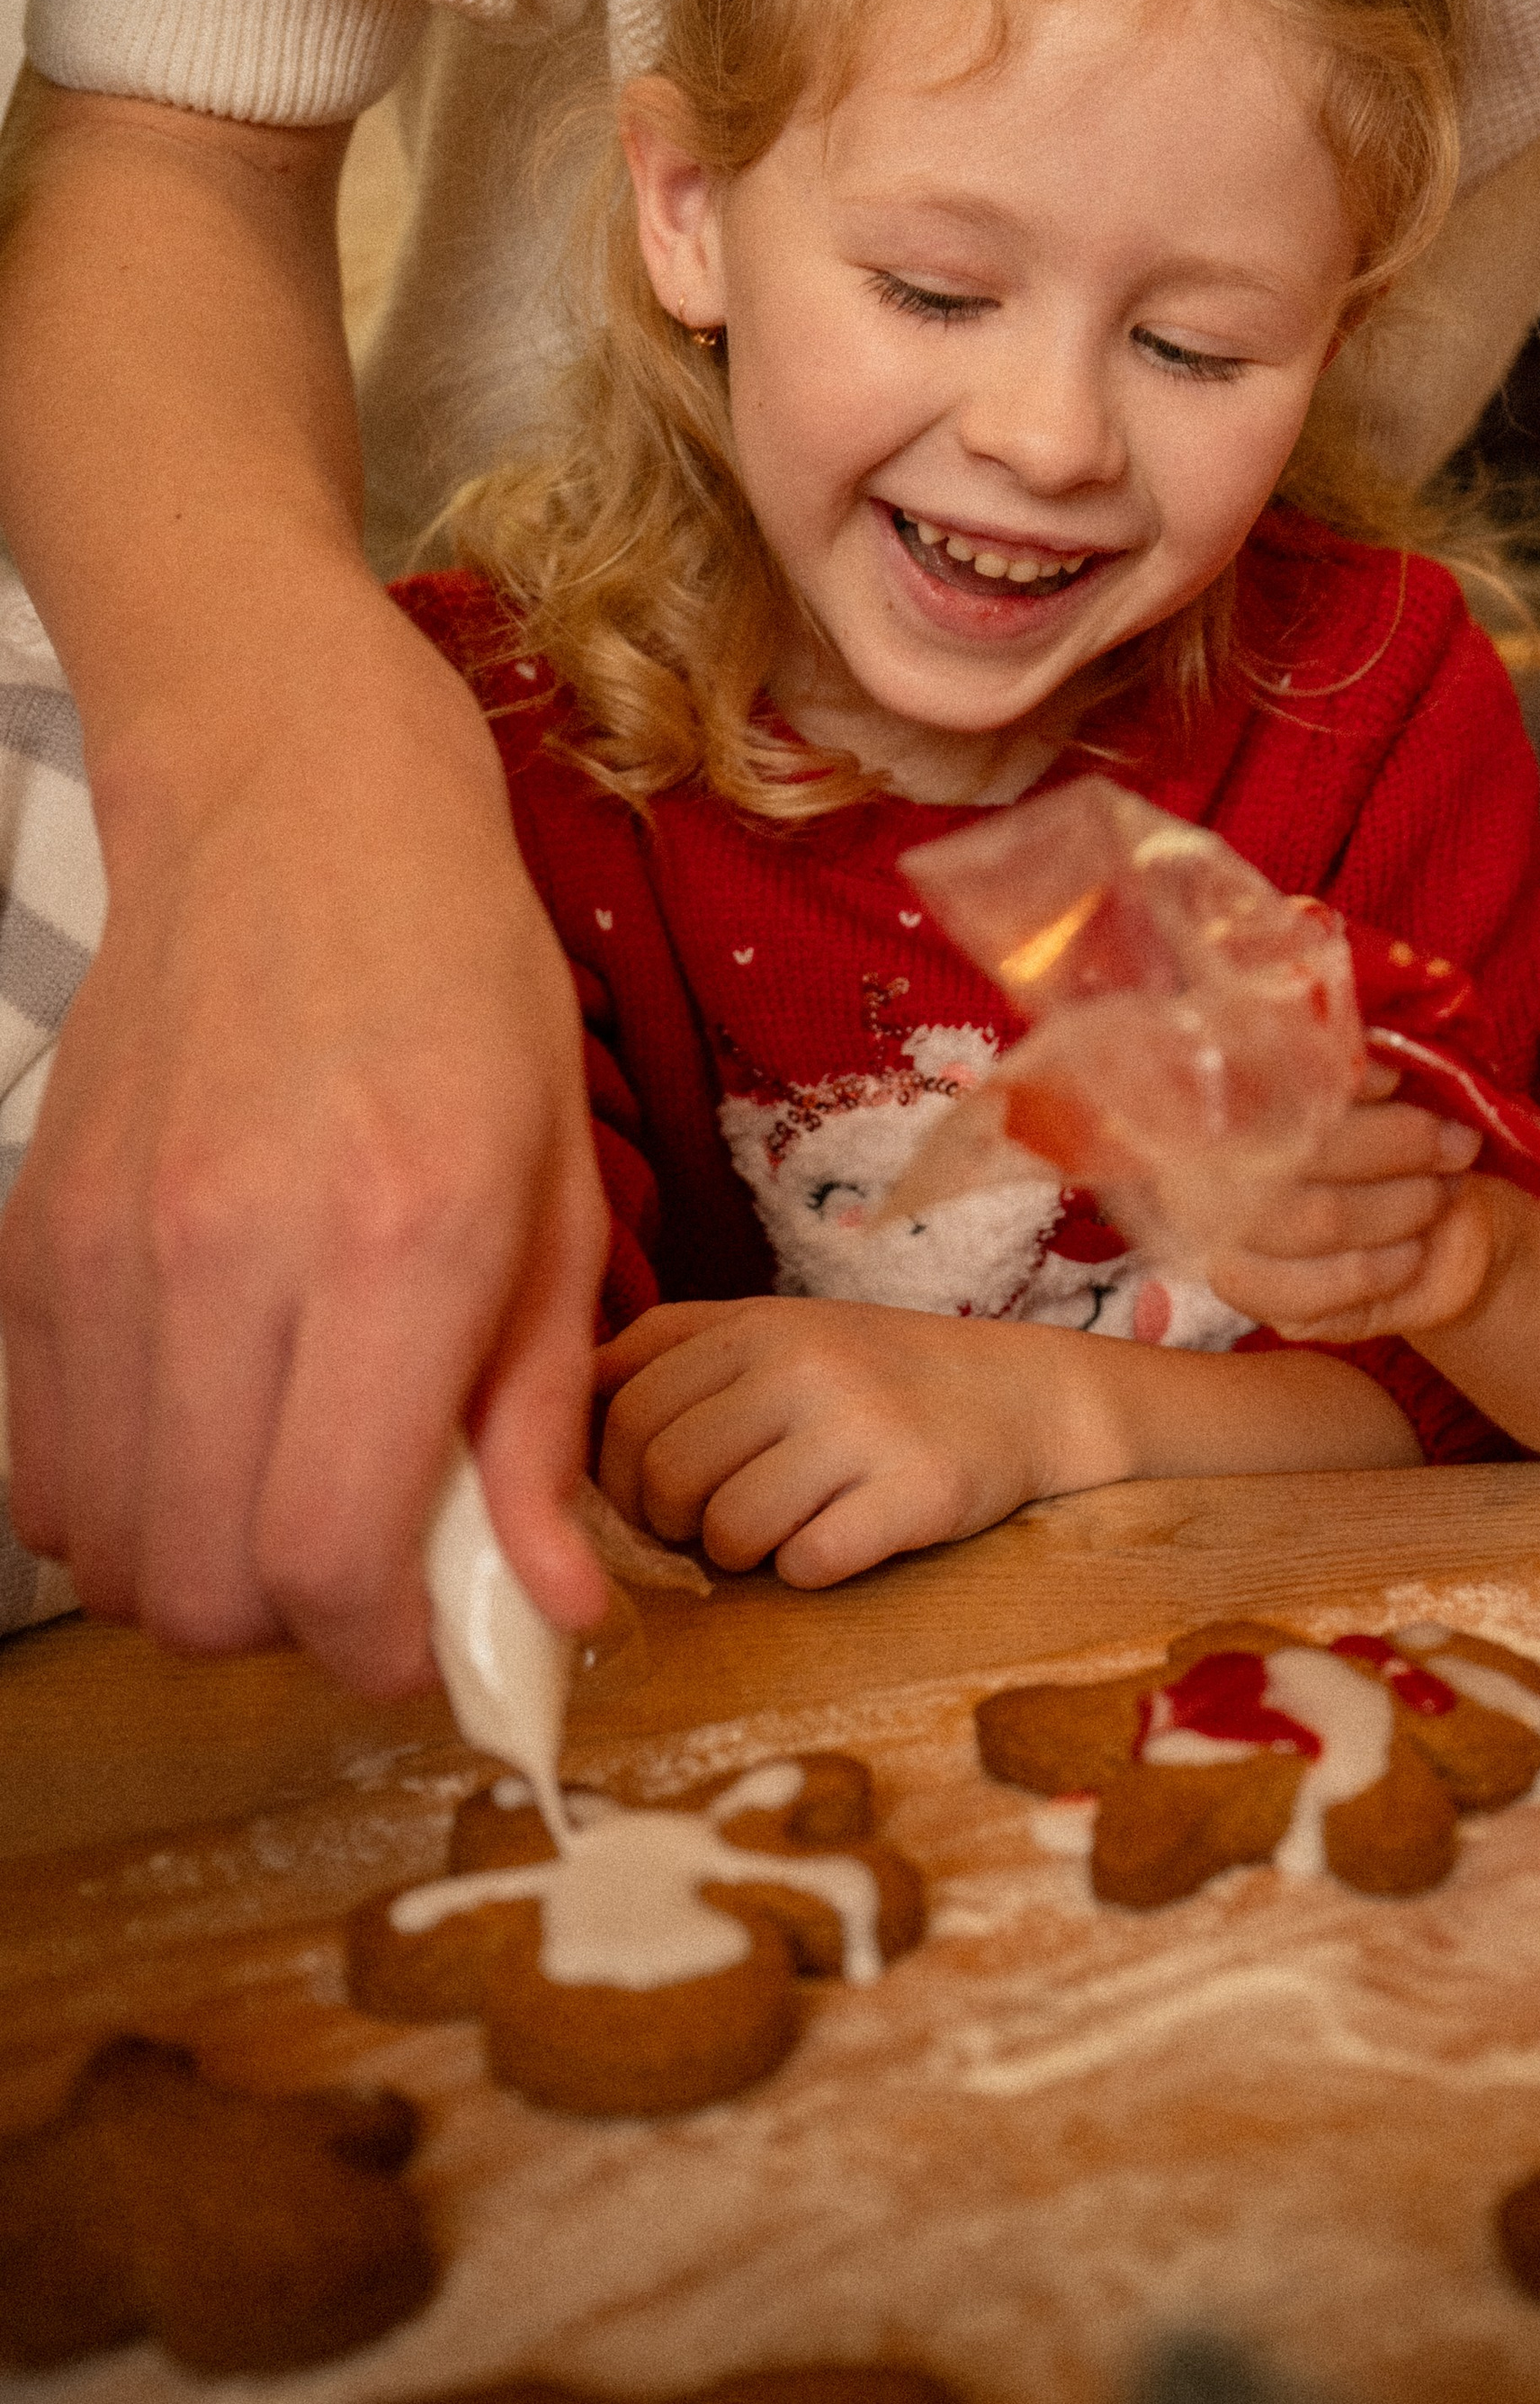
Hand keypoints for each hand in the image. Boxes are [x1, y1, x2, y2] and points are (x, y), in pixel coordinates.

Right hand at [0, 584, 609, 1692]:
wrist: (297, 818)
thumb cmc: (465, 995)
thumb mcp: (561, 1194)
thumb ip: (541, 1418)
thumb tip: (555, 1610)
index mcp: (399, 1241)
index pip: (327, 1556)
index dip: (383, 1646)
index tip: (432, 1627)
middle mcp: (231, 1255)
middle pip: (204, 1585)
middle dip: (296, 1622)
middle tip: (367, 1556)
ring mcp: (106, 1249)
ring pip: (107, 1549)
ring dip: (199, 1567)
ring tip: (283, 1485)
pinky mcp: (28, 1239)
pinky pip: (38, 1466)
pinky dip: (114, 1498)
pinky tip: (200, 1427)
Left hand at [594, 1295, 1096, 1584]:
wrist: (1025, 1393)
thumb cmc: (879, 1373)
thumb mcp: (778, 1332)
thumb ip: (674, 1353)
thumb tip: (561, 1411)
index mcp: (757, 1322)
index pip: (624, 1404)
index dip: (611, 1470)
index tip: (642, 1495)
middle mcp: (805, 1364)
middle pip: (663, 1475)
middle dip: (669, 1522)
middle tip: (708, 1523)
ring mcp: (862, 1427)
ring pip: (727, 1532)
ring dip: (737, 1555)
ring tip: (777, 1530)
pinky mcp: (914, 1494)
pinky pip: (807, 1566)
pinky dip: (809, 1570)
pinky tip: (839, 1538)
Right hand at [1203, 1080, 1492, 1342]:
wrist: (1434, 1237)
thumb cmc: (1397, 1146)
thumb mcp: (1386, 1092)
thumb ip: (1363, 1075)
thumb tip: (1376, 1074)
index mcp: (1219, 1106)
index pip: (1268, 1085)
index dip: (1336, 1083)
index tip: (1399, 1080)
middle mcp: (1206, 1175)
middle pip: (1307, 1152)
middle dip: (1396, 1145)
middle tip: (1455, 1143)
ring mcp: (1227, 1244)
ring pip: (1322, 1218)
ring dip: (1401, 1204)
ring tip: (1442, 1192)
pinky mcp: (1262, 1302)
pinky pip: (1319, 1290)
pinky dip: (1379, 1267)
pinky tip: (1413, 1252)